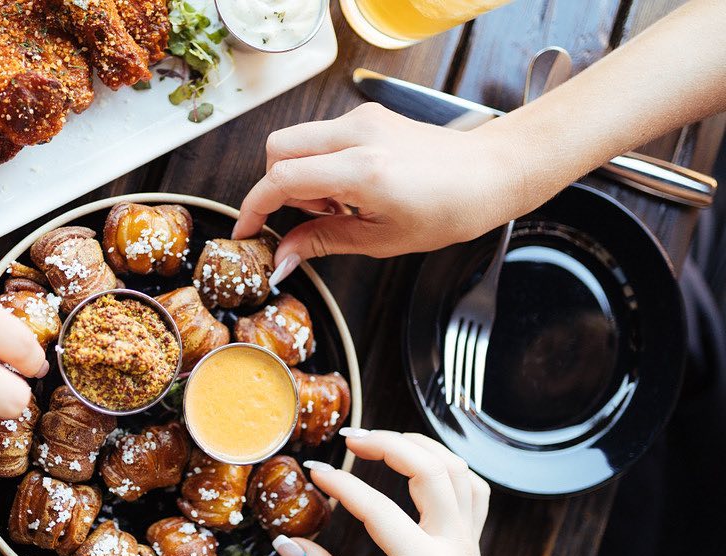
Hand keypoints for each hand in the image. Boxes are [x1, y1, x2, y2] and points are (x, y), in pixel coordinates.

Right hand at [232, 104, 521, 281]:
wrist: (490, 173)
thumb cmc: (449, 208)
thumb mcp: (381, 239)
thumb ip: (322, 243)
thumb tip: (282, 257)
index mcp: (362, 170)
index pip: (282, 179)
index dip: (255, 207)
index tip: (248, 229)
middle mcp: (357, 135)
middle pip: (278, 148)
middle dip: (277, 186)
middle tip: (308, 215)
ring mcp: (362, 119)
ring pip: (298, 140)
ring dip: (301, 175)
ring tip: (338, 203)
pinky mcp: (368, 115)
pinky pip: (322, 136)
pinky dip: (321, 163)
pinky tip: (350, 187)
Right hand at [272, 430, 596, 555]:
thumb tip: (287, 544)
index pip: (380, 511)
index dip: (342, 485)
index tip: (315, 471)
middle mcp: (454, 545)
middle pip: (430, 470)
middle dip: (388, 443)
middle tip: (350, 439)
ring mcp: (470, 537)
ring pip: (455, 468)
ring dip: (417, 445)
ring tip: (379, 439)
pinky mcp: (474, 535)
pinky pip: (470, 484)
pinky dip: (445, 463)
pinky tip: (418, 461)